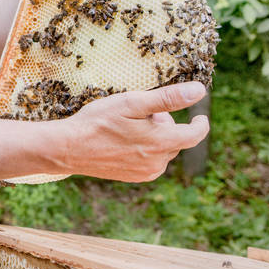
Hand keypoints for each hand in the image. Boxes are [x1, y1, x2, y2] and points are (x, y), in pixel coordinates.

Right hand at [63, 82, 209, 181]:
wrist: (69, 148)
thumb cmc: (98, 121)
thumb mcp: (132, 102)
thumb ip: (168, 98)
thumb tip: (199, 91)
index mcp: (162, 143)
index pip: (195, 135)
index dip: (200, 124)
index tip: (199, 116)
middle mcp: (158, 162)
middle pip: (175, 140)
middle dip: (165, 124)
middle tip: (140, 112)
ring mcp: (145, 172)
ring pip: (162, 151)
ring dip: (154, 138)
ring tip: (128, 127)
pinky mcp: (134, 177)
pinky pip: (150, 161)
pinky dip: (145, 150)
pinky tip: (123, 141)